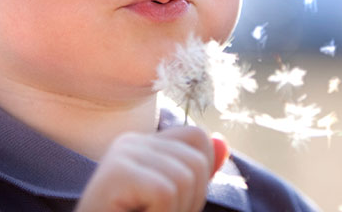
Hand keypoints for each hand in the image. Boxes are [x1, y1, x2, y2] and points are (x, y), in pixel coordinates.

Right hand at [74, 126, 228, 211]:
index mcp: (143, 145)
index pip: (196, 138)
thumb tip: (224, 144)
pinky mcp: (117, 173)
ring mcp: (122, 154)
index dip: (202, 175)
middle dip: (191, 200)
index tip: (179, 206)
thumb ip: (194, 174)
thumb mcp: (170, 203)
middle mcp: (131, 142)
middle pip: (196, 159)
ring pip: (184, 177)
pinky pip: (165, 192)